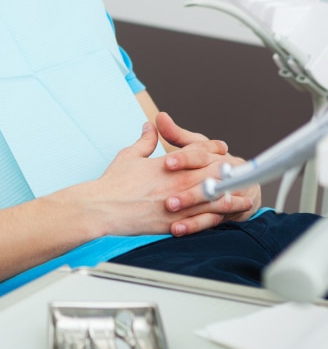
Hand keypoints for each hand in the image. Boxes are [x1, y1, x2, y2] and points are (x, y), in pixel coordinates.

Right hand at [93, 121, 253, 236]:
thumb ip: (145, 140)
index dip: (212, 148)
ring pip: (212, 198)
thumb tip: (149, 126)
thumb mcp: (129, 155)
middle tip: (242, 169)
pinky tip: (226, 217)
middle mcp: (177, 182)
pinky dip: (217, 217)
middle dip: (227, 170)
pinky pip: (202, 220)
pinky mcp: (174, 223)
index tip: (221, 148)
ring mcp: (178, 203)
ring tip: (244, 196)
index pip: (197, 151)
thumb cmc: (114, 182)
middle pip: (211, 173)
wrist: (104, 207)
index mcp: (168, 164)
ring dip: (230, 195)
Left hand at [155, 112, 259, 232]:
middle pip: (206, 179)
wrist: (241, 186)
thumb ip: (176, 135)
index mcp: (214, 155)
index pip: (200, 154)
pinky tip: (176, 229)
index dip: (184, 157)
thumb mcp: (195, 147)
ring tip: (170, 209)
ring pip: (210, 200)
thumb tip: (159, 116)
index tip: (166, 162)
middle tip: (167, 196)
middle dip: (187, 188)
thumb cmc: (209, 164)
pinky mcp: (225, 213)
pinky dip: (194, 225)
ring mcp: (225, 194)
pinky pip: (211, 220)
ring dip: (190, 206)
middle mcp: (222, 173)